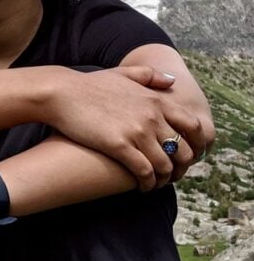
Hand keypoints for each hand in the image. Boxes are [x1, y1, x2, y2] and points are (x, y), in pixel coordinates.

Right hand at [43, 65, 206, 191]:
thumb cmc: (90, 85)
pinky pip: (144, 171)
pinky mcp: (119, 146)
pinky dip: (147, 183)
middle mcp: (152, 116)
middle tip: (173, 176)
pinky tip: (142, 187)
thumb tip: (172, 81)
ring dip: (163, 179)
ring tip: (156, 184)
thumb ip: (150, 76)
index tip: (190, 156)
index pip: (192, 126)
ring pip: (164, 165)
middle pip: (182, 150)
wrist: (62, 93)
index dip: (196, 145)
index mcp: (156, 100)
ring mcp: (137, 131)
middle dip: (181, 168)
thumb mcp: (124, 73)